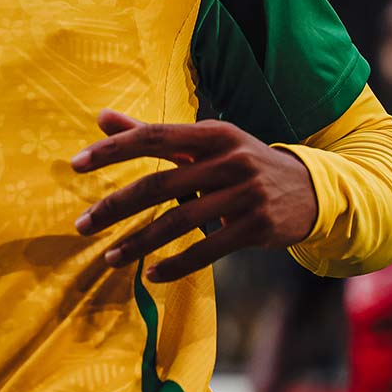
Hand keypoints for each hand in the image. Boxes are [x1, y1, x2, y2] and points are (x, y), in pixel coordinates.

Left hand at [70, 111, 316, 281]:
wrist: (315, 191)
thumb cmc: (243, 163)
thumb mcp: (206, 142)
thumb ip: (152, 133)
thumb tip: (101, 116)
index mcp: (214, 133)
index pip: (153, 136)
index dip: (113, 149)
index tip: (76, 164)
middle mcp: (231, 159)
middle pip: (160, 184)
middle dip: (115, 206)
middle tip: (82, 224)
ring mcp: (247, 194)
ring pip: (180, 221)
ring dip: (139, 242)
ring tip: (109, 257)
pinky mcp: (258, 227)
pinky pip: (208, 250)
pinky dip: (177, 264)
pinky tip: (151, 274)